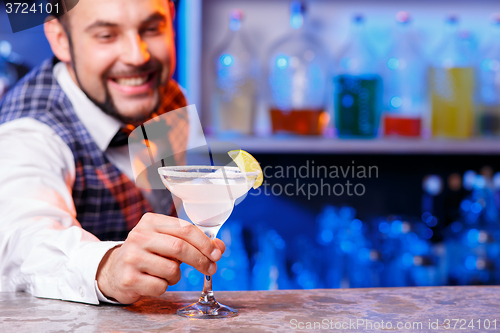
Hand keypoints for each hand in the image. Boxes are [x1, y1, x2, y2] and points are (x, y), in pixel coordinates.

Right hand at [96, 212, 224, 303]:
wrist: (114, 270)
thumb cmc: (148, 253)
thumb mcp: (167, 240)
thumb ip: (193, 241)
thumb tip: (219, 247)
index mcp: (151, 221)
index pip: (185, 229)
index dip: (204, 242)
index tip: (216, 253)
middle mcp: (139, 236)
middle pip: (180, 248)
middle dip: (200, 260)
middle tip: (210, 268)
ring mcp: (132, 257)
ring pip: (172, 269)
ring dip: (177, 275)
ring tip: (167, 272)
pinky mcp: (129, 278)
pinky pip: (161, 286)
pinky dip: (164, 286)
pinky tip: (154, 280)